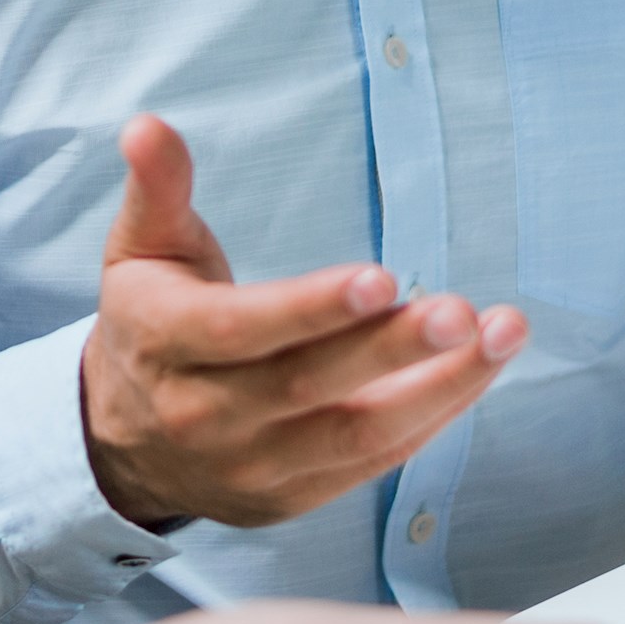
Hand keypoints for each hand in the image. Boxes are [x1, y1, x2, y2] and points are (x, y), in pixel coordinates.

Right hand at [82, 115, 523, 528]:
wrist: (123, 441)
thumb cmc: (152, 324)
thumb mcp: (141, 250)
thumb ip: (158, 187)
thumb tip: (147, 124)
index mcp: (166, 343)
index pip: (242, 330)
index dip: (313, 308)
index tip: (382, 278)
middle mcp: (204, 415)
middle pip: (308, 385)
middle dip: (392, 350)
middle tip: (462, 312)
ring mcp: (251, 467)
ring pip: (356, 435)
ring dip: (439, 389)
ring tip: (501, 337)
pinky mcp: (290, 500)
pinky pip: (373, 463)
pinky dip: (432, 419)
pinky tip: (477, 372)